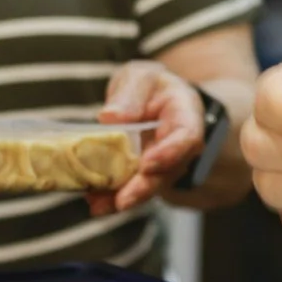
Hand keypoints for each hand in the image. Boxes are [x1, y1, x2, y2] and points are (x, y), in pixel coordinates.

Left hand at [90, 60, 204, 214]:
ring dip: (122, 197)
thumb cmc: (149, 87)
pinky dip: (111, 198)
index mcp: (185, 116)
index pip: (186, 137)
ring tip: (98, 204)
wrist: (150, 101)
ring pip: (146, 186)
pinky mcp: (143, 178)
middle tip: (123, 200)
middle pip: (167, 171)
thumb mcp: (140, 77)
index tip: (148, 164)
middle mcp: (178, 147)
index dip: (169, 153)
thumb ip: (130, 93)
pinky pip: (129, 190)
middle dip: (144, 188)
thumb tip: (111, 117)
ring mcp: (161, 166)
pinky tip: (94, 202)